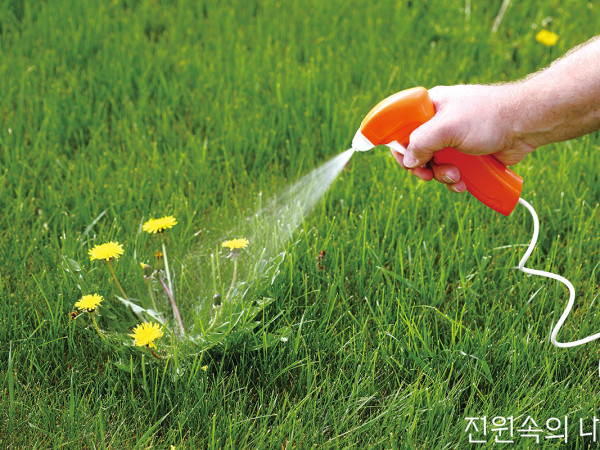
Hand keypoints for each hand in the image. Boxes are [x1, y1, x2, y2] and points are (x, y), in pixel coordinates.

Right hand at [394, 84, 534, 191]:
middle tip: (429, 175)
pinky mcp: (468, 154)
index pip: (403, 126)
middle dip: (423, 167)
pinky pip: (452, 171)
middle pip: (417, 151)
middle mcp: (440, 123)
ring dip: (442, 175)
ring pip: (435, 165)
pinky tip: (464, 183)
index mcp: (430, 107)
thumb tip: (408, 161)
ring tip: (456, 176)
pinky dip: (455, 180)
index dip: (400, 145)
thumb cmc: (488, 117)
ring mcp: (454, 139)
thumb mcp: (446, 127)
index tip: (405, 161)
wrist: (526, 125)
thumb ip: (421, 143)